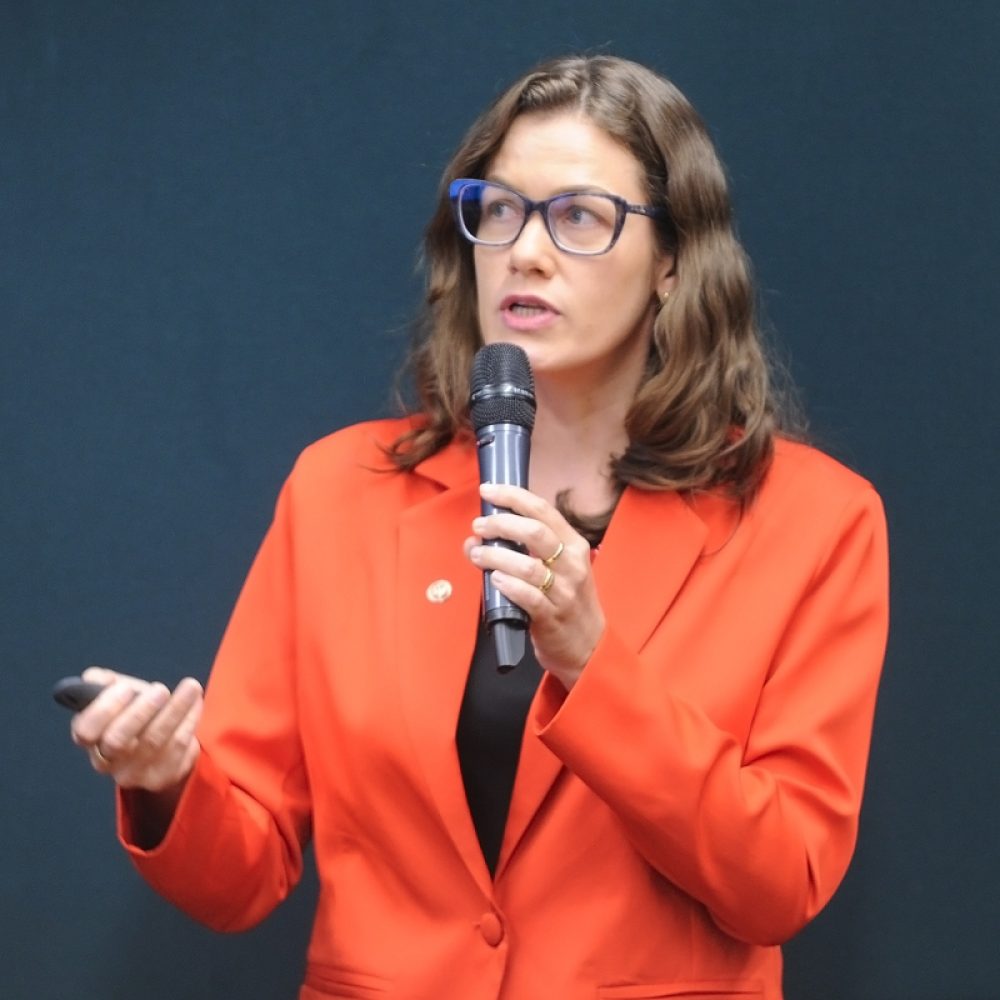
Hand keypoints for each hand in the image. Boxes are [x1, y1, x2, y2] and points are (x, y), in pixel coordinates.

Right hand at [70, 666, 202, 793]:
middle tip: (161, 689)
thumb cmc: (134, 715)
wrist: (160, 747)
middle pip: (118, 740)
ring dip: (175, 710)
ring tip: (191, 686)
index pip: (85, 731)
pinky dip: (190, 721)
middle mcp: (108, 761)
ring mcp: (135, 773)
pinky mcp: (162, 777)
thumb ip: (103, 683)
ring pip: (155, 741)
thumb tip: (96, 678)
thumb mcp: (116, 697)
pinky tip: (196, 703)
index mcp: (91, 739)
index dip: (105, 709)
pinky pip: (179, 748)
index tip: (126, 687)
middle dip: (141, 711)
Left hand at [465, 482, 604, 689]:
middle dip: (501, 524)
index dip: (513, 496)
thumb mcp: (556, 569)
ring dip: (496, 556)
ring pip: (528, 566)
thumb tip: (476, 538)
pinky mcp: (552, 617)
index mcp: (574, 545)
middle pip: (535, 533)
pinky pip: (529, 597)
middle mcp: (572, 564)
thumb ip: (521, 551)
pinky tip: (494, 579)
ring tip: (477, 554)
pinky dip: (508, 585)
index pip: (543, 510)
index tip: (488, 490)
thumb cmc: (566, 602)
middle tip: (479, 526)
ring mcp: (564, 592)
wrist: (588, 647)